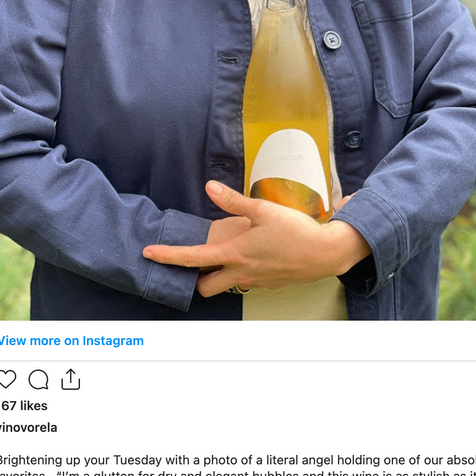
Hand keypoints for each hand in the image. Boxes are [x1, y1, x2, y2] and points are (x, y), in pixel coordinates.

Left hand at [143, 181, 369, 296]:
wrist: (326, 253)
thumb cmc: (296, 231)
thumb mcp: (263, 209)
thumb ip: (234, 201)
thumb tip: (210, 187)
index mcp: (234, 254)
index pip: (192, 259)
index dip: (168, 256)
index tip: (149, 254)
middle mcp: (241, 273)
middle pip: (206, 288)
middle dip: (196, 280)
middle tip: (194, 263)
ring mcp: (255, 282)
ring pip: (227, 286)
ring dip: (219, 276)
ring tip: (223, 258)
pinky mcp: (269, 284)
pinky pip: (246, 282)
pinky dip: (241, 273)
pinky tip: (252, 257)